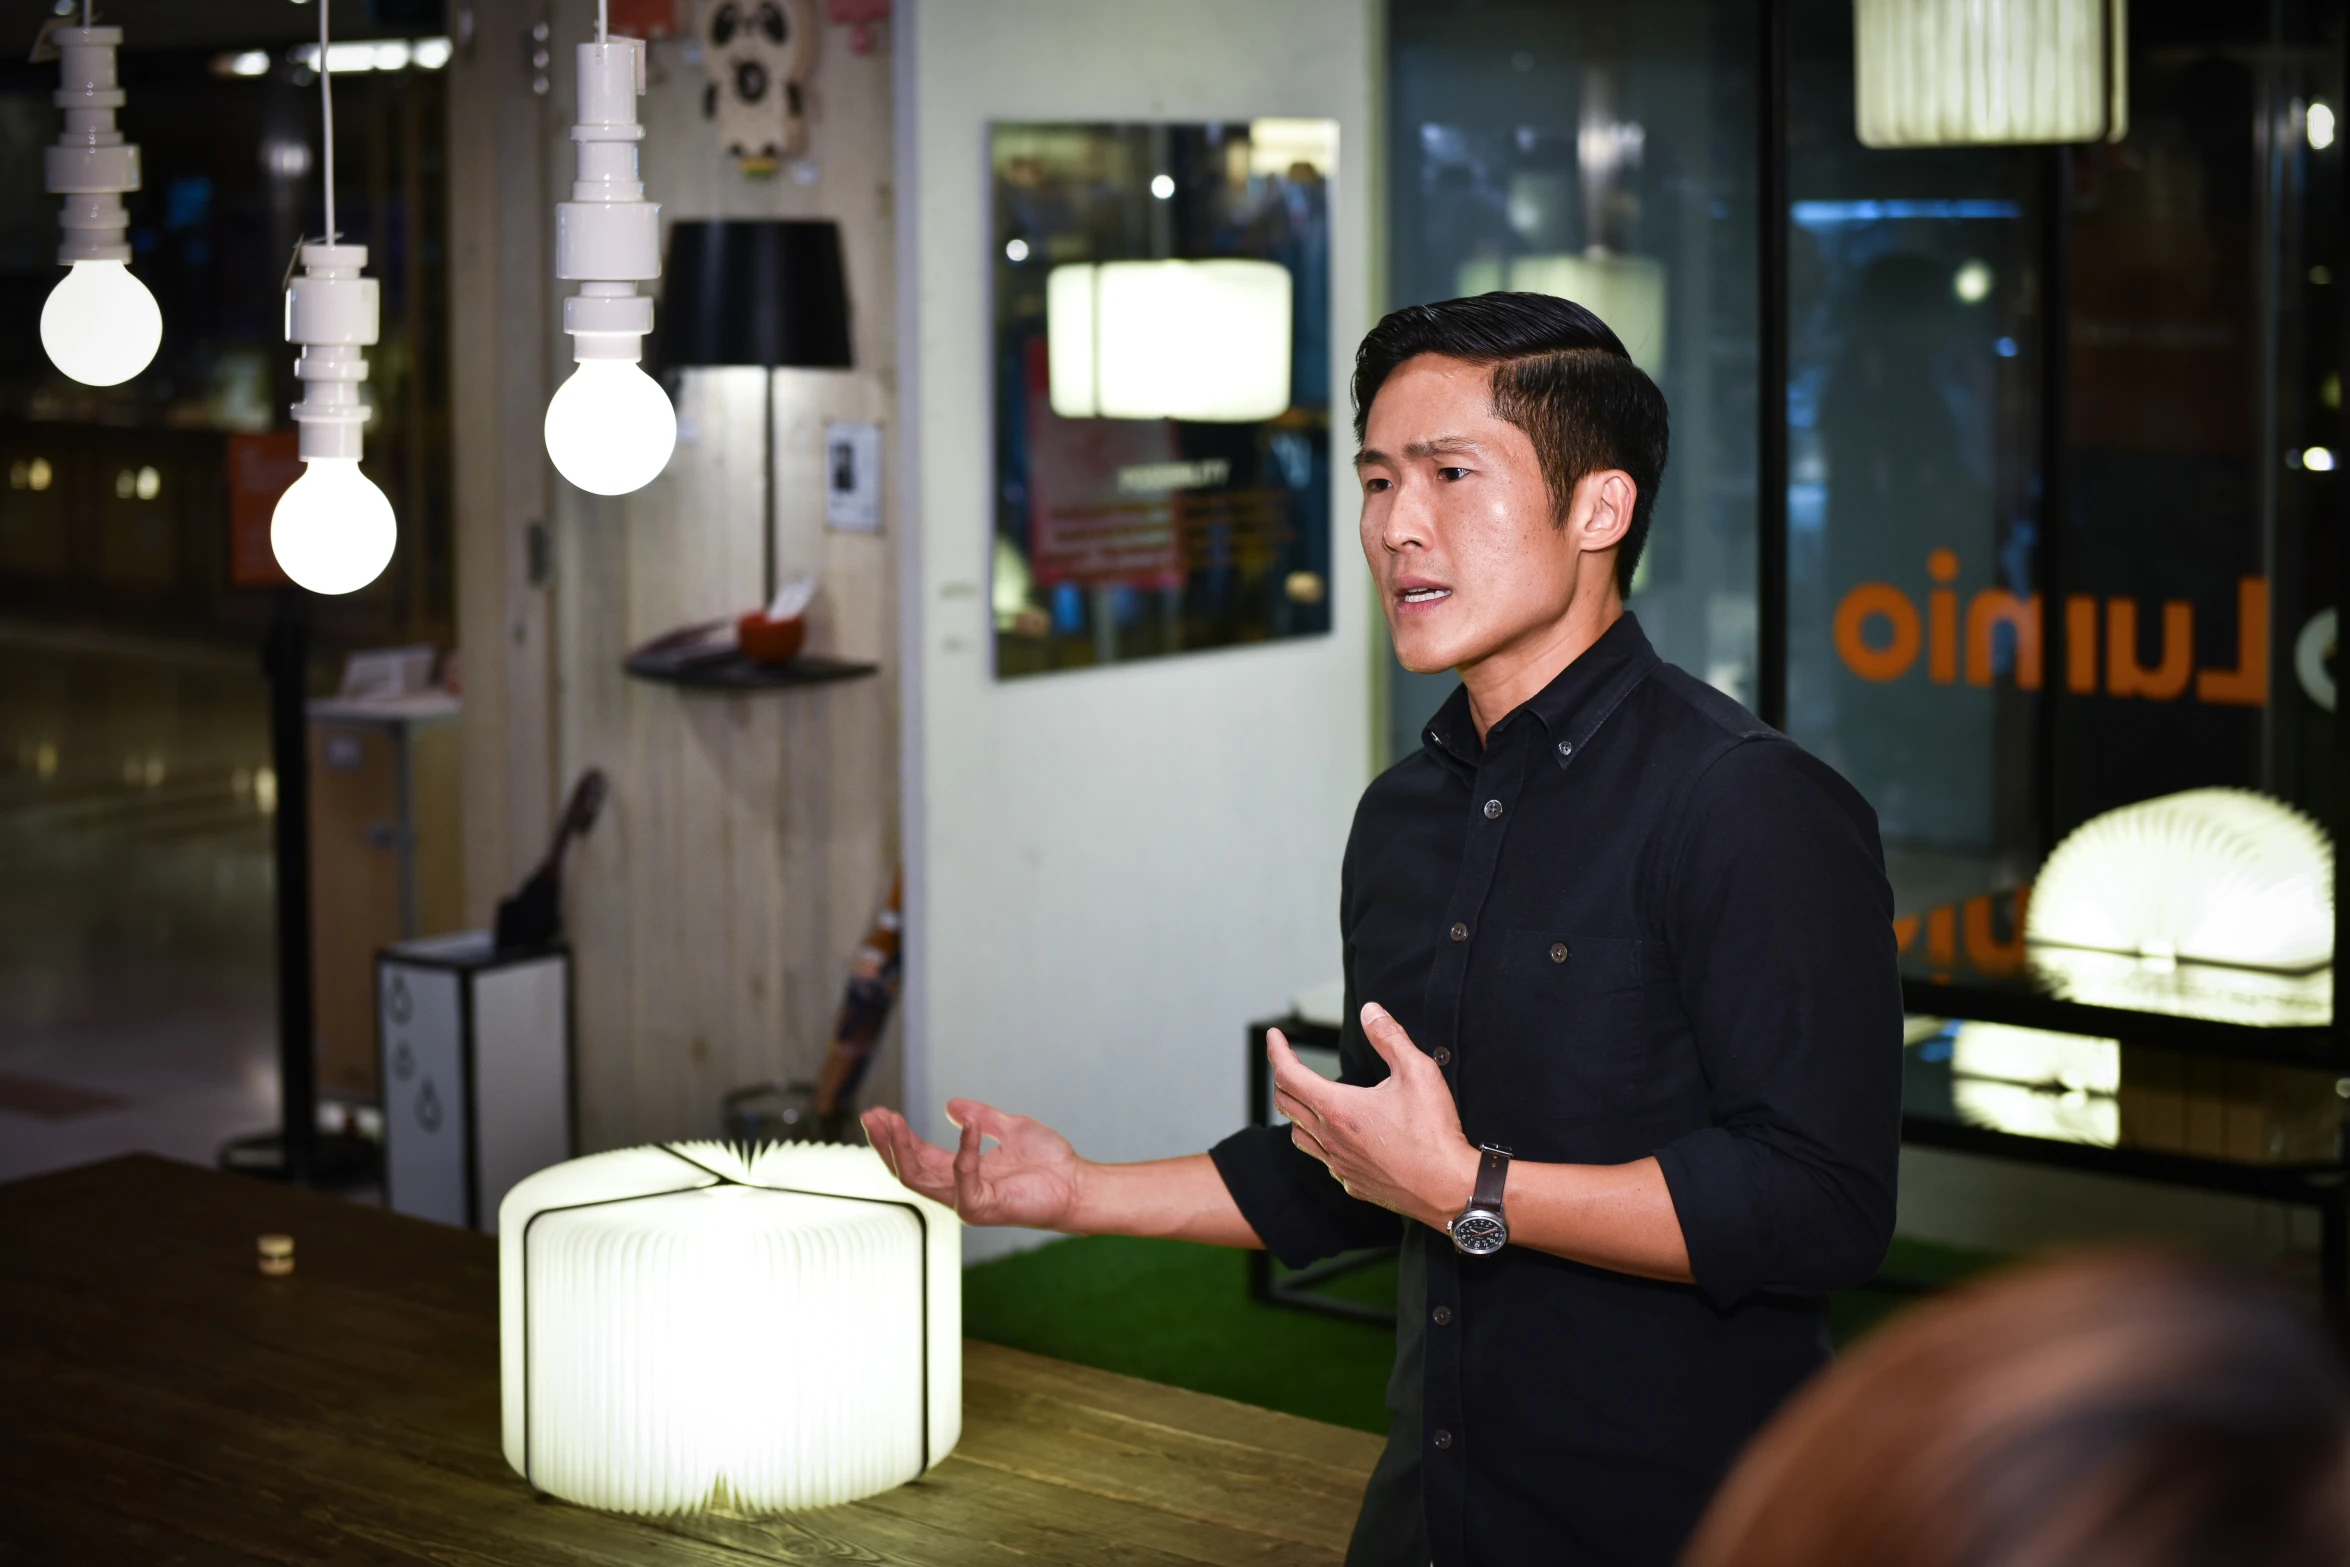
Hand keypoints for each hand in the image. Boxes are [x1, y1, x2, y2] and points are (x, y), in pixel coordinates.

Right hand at [861, 1098, 1084, 1228]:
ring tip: (891, 1122)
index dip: (896, 1136)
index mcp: (961, 1172)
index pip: (917, 1156)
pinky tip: (968, 1126)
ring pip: (920, 1179)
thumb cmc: (1049, 1163)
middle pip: (908, 1169)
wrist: (1077, 1183)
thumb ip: (981, 1117)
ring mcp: (968, 1201)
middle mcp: (959, 1189)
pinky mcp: (983, 1207)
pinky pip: (962, 1179)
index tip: (879, 1113)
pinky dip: (964, 1152)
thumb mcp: (1010, 1127)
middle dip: (887, 1142)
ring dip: (903, 1149)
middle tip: (872, 1116)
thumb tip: (952, 1105)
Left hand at [1271, 1003, 1479, 1229]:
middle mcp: (1330, 1139)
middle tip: (1290, 1061)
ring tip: (1308, 1098)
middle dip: (1282, 1077)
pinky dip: (1320, 1141)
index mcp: (1338, 1109)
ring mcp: (1339, 1165)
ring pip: (1299, 1136)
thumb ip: (1389, 1037)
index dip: (1277, 1050)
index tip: (1275, 1035)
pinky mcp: (1353, 1184)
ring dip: (1296, 1112)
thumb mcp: (1418, 1072)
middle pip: (1284, 1104)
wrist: (1449, 1189)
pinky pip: (1323, 1159)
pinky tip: (1338, 1136)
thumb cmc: (1434, 1133)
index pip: (1289, 1074)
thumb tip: (1370, 1012)